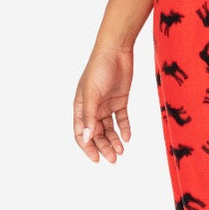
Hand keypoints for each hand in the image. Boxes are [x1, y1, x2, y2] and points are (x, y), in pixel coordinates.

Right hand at [74, 44, 134, 162]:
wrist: (116, 50)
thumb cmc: (99, 68)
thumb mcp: (93, 94)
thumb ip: (89, 116)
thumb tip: (86, 138)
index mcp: (80, 106)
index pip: (81, 132)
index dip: (87, 147)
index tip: (96, 158)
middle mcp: (92, 107)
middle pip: (96, 133)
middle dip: (103, 147)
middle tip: (113, 158)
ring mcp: (106, 104)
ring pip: (109, 128)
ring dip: (114, 140)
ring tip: (121, 151)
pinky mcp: (120, 100)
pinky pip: (121, 118)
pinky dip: (124, 128)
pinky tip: (128, 138)